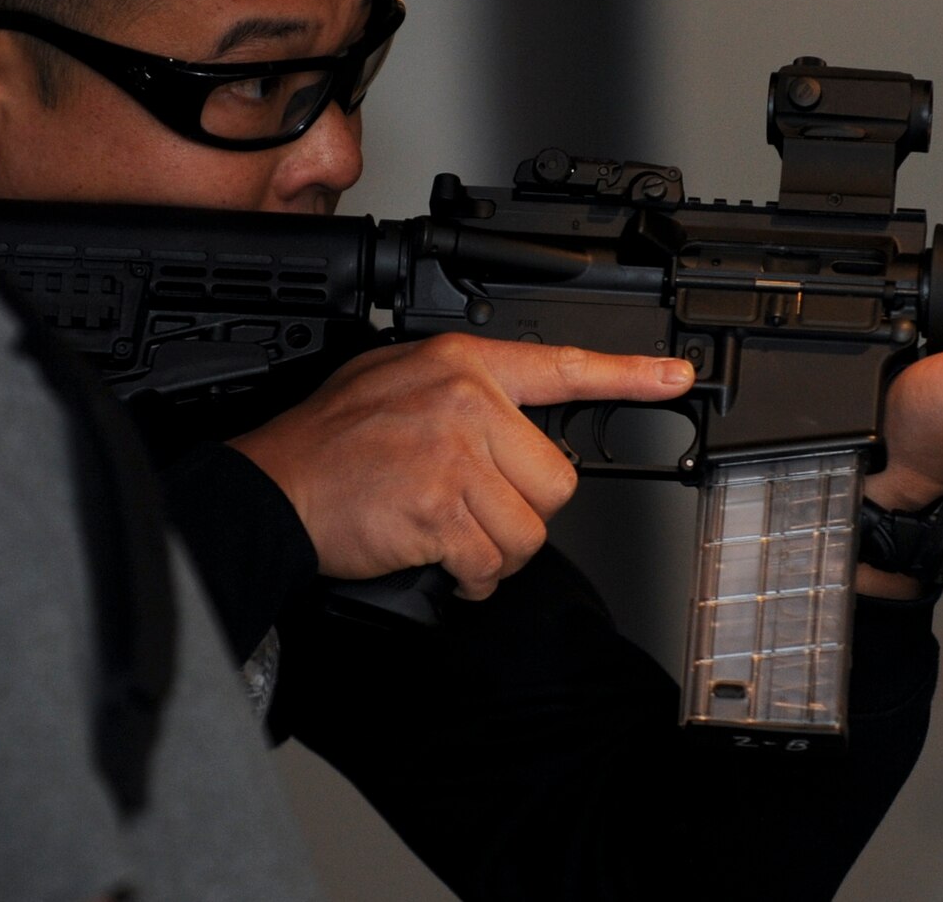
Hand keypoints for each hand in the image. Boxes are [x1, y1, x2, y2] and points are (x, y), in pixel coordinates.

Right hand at [230, 336, 693, 597]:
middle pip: (556, 479)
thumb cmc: (329, 442)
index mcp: (464, 363)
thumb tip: (516, 424)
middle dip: (521, 512)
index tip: (674, 378)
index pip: (561, 365)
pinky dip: (471, 579)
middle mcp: (467, 400)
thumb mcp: (398, 378)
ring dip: (494, 554)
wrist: (268, 487)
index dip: (628, 376)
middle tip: (474, 513)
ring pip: (529, 530)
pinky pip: (492, 562)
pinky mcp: (440, 507)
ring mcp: (454, 453)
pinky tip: (440, 563)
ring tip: (450, 538)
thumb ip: (465, 392)